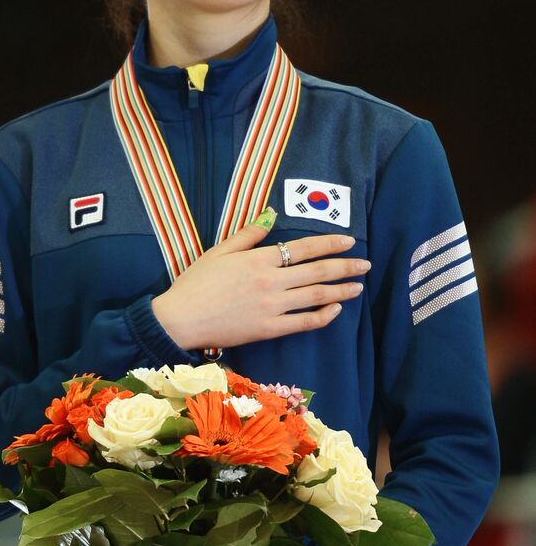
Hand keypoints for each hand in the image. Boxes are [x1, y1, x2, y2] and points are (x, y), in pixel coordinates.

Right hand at [152, 222, 369, 350]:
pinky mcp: (268, 329)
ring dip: (341, 290)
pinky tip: (335, 310)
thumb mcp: (218, 251)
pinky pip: (303, 323)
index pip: (303, 248)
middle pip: (317, 272)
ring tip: (358, 286)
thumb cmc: (195, 283)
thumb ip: (248, 234)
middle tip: (366, 265)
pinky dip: (323, 316)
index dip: (329, 244)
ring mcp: (272, 307)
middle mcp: (270, 281)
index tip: (349, 242)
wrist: (179, 319)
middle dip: (345, 267)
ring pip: (316, 296)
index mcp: (258, 259)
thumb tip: (271, 215)